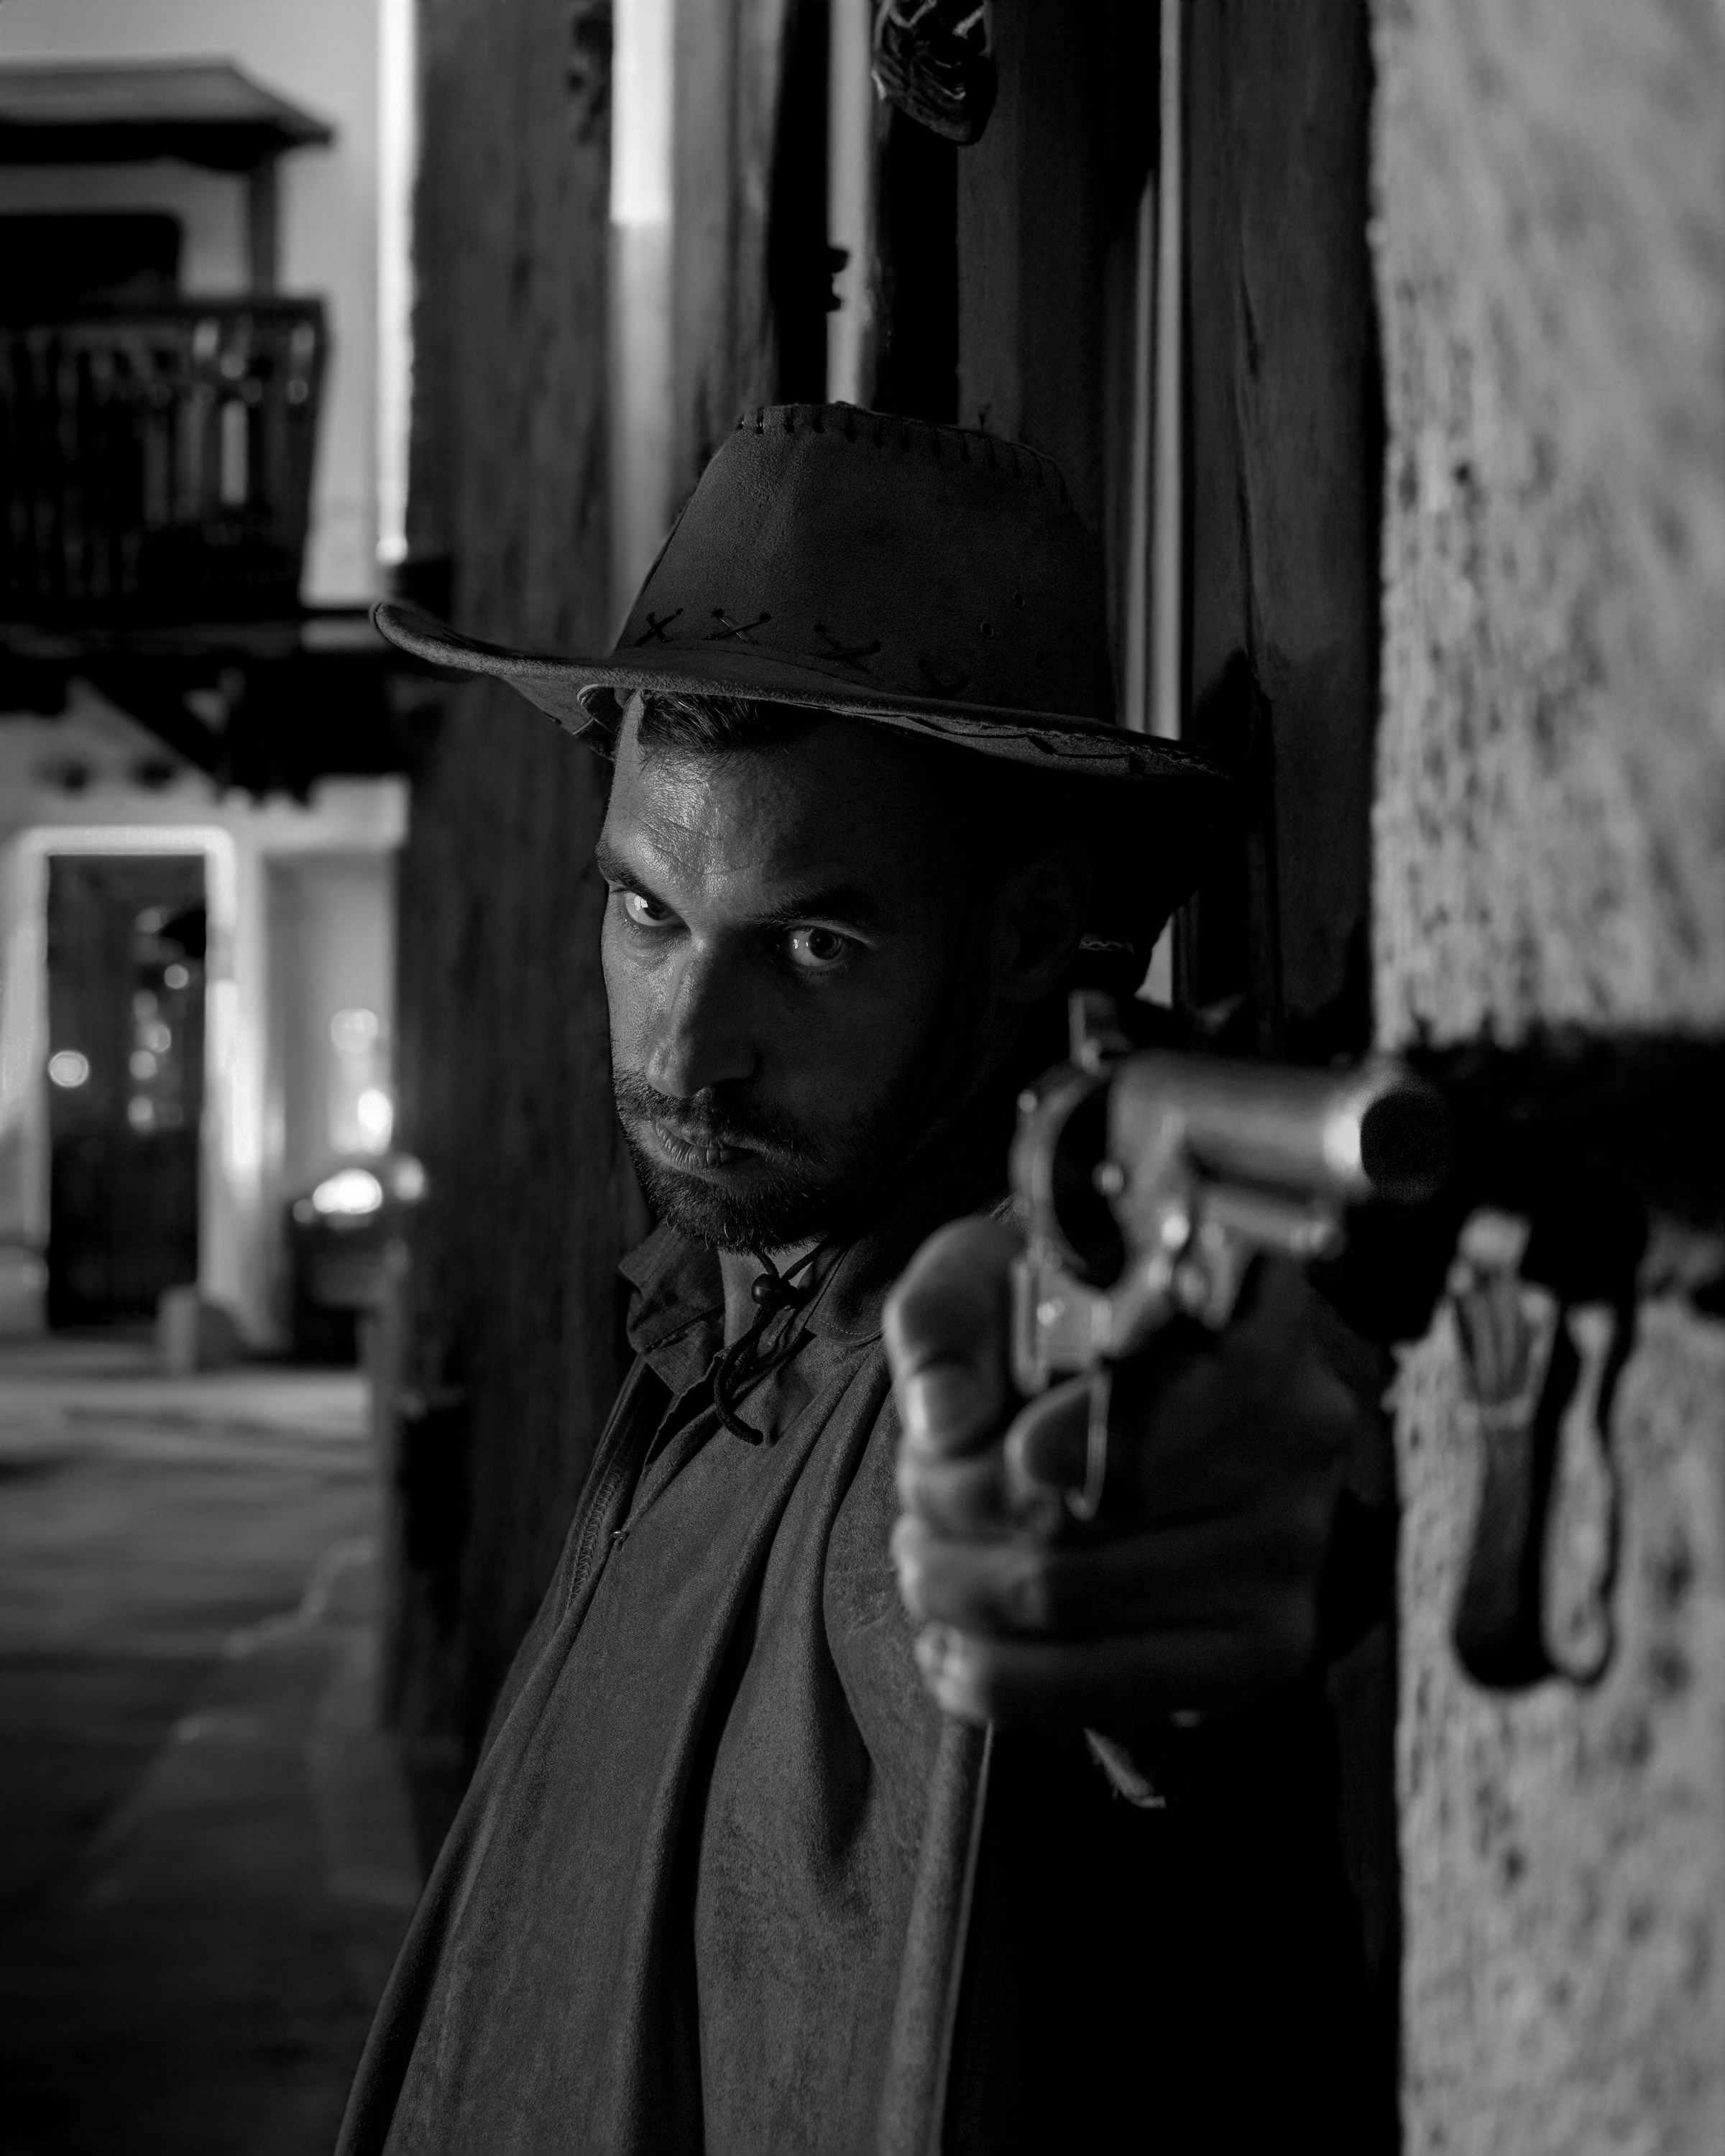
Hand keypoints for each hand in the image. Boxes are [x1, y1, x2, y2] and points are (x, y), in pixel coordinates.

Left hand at [884, 1218, 1362, 1728]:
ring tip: (923, 1555)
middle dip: (961, 1505)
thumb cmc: (1047, 1326)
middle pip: (1098, 1501)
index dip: (1101, 1427)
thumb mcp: (985, 1277)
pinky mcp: (1266, 1647)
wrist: (1116, 1424)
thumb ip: (946, 1317)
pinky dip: (995, 1676)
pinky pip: (1104, 1690)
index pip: (1210, 1370)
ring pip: (1075, 1598)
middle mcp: (1302, 1426)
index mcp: (1256, 1309)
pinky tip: (949, 1644)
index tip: (1016, 1454)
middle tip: (914, 1492)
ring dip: (959, 1586)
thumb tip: (944, 1421)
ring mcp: (1295, 1547)